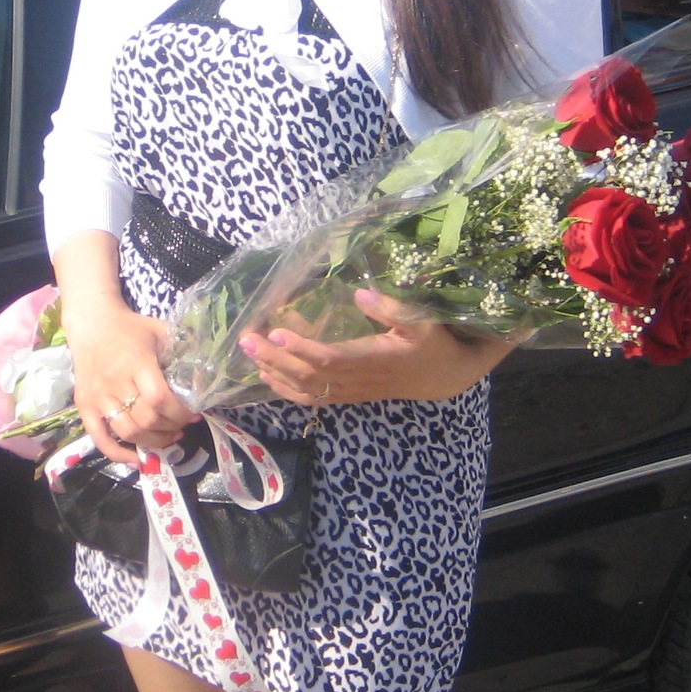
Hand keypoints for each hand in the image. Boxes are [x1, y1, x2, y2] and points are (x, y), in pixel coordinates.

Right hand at [65, 298, 195, 466]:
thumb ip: (184, 348)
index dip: (179, 413)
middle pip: (146, 419)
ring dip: (153, 441)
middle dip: (171, 427)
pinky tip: (137, 460)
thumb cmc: (131, 328)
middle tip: (183, 424)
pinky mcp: (84, 406)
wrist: (91, 323)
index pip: (159, 399)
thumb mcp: (161, 330)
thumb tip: (207, 375)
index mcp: (136, 362)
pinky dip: (118, 454)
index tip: (193, 413)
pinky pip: (99, 438)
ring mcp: (97, 397)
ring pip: (128, 432)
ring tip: (168, 437)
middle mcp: (115, 382)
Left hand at [242, 289, 512, 406]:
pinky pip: (313, 398)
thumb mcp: (422, 321)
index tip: (276, 330)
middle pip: (310, 375)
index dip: (302, 348)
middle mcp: (359, 380)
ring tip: (249, 353)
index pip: (331, 358)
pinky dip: (286, 390)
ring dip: (275, 373)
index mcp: (376, 359)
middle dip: (275, 358)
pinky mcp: (348, 395)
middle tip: (247, 338)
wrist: (443, 376)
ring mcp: (352, 391)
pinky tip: (267, 375)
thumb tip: (360, 293)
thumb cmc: (432, 343)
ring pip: (307, 389)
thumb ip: (392, 308)